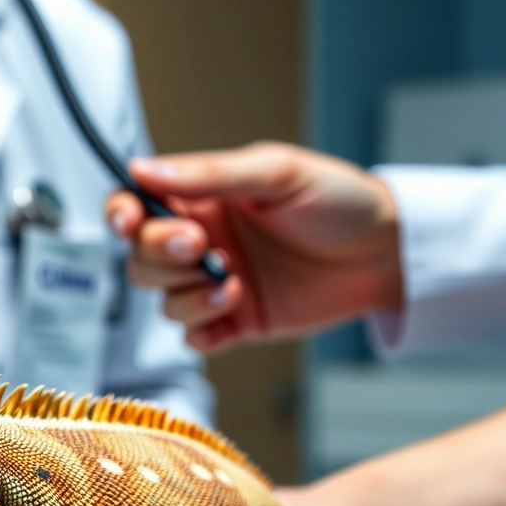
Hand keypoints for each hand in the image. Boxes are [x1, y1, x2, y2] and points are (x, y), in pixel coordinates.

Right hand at [104, 142, 402, 351]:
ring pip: (164, 300)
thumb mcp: (276, 173)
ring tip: (233, 285)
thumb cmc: (338, 201)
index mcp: (203, 197)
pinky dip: (201, 330)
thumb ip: (210, 174)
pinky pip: (194, 337)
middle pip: (141, 257)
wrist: (385, 252)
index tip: (128, 220)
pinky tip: (231, 312)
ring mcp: (217, 283)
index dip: (121, 214)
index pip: (137, 204)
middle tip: (203, 247)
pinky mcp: (238, 322)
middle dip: (162, 255)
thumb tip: (146, 169)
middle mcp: (203, 241)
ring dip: (189, 296)